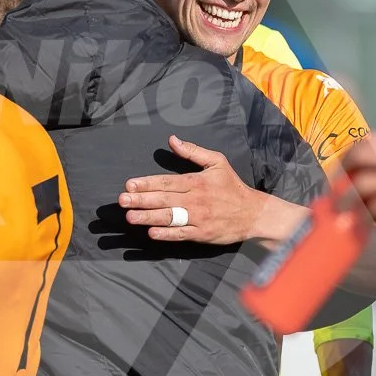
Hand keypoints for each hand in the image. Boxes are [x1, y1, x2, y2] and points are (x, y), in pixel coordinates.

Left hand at [119, 135, 273, 242]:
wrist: (253, 214)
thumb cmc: (232, 186)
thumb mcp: (217, 162)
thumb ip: (193, 152)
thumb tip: (172, 140)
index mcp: (197, 182)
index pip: (167, 182)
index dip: (147, 183)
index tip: (129, 184)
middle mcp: (195, 200)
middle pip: (164, 199)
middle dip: (141, 200)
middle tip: (122, 200)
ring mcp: (198, 218)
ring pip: (169, 217)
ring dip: (148, 217)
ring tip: (130, 217)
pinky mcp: (201, 234)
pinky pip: (181, 235)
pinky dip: (166, 234)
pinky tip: (151, 233)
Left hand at [343, 133, 375, 236]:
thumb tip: (373, 172)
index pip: (370, 139)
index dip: (351, 153)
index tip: (342, 168)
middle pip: (361, 155)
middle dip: (343, 172)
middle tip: (335, 189)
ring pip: (363, 183)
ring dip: (348, 199)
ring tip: (341, 212)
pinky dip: (365, 216)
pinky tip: (362, 224)